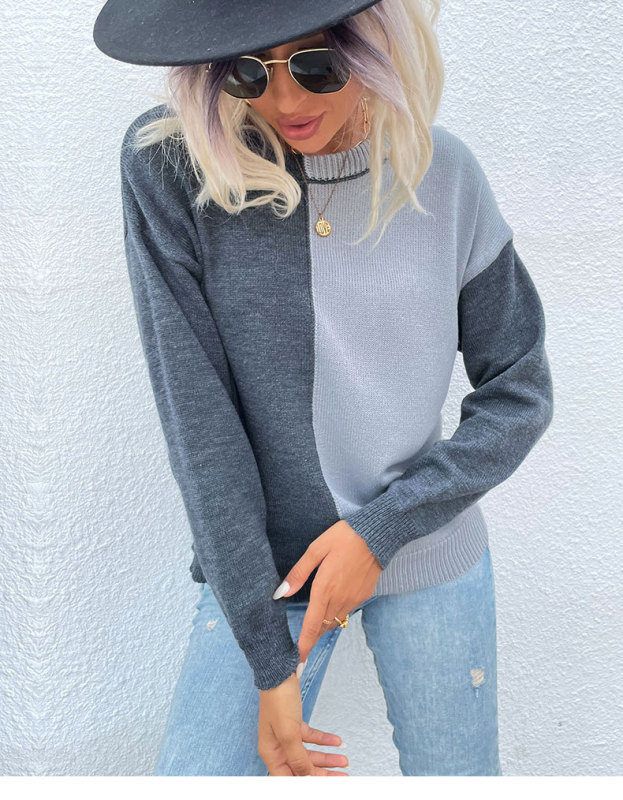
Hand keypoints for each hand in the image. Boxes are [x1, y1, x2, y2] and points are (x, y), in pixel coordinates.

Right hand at [258, 672, 349, 775]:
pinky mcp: (294, 723)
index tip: (326, 785)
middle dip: (323, 773)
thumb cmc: (278, 699)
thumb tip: (306, 777)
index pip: (288, 779)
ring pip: (309, 753)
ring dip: (327, 757)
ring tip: (344, 760)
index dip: (306, 783)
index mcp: (271, 752)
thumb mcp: (288, 733)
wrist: (280, 671)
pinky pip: (312, 737)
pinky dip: (324, 740)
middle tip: (342, 776)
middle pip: (302, 768)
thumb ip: (298, 758)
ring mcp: (286, 734)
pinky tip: (337, 741)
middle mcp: (278, 746)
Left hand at [275, 520, 381, 663]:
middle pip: (322, 627)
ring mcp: (354, 599)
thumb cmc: (344, 537)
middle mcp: (339, 598)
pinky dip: (337, 613)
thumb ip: (298, 573)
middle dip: (312, 636)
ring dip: (324, 625)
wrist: (377, 535)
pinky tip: (334, 602)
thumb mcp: (316, 549)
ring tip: (315, 624)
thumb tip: (281, 593)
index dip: (304, 647)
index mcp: (324, 589)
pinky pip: (347, 611)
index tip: (298, 665)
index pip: (311, 626)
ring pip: (335, 620)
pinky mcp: (364, 595)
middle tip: (303, 643)